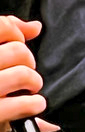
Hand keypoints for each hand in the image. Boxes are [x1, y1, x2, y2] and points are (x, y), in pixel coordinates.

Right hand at [0, 15, 44, 131]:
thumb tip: (35, 27)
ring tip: (32, 88)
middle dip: (29, 61)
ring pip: (22, 74)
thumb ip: (6, 37)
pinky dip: (33, 105)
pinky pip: (21, 104)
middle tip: (25, 71)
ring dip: (34, 82)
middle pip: (16, 50)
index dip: (15, 32)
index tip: (19, 41)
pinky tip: (34, 105)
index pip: (0, 26)